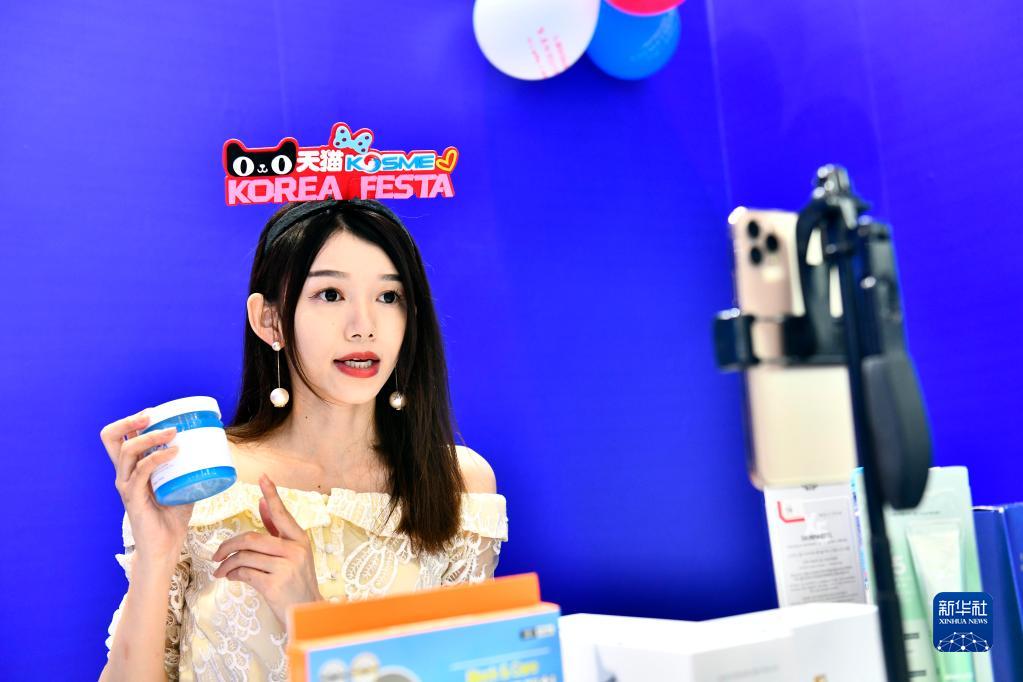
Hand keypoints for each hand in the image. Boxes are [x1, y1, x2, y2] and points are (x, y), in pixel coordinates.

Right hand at [100, 408, 193, 566]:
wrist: (165, 547)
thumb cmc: (172, 517)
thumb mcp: (182, 484)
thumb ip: (190, 468)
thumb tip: (213, 449)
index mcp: (132, 468)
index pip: (120, 437)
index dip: (131, 421)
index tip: (155, 412)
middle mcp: (124, 473)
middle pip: (110, 438)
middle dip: (129, 421)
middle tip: (153, 414)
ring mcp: (126, 485)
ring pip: (127, 450)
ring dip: (151, 436)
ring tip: (173, 431)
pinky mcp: (133, 498)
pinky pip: (141, 471)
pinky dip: (157, 458)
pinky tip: (174, 452)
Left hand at [211, 474, 322, 626]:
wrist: (306, 611)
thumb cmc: (296, 580)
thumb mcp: (292, 552)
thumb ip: (276, 528)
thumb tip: (262, 502)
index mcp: (299, 539)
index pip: (282, 513)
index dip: (272, 494)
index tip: (263, 477)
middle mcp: (294, 550)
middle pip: (251, 539)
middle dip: (228, 545)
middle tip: (217, 553)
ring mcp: (285, 568)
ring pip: (244, 557)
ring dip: (227, 564)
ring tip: (221, 570)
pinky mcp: (274, 585)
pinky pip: (245, 573)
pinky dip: (233, 574)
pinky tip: (230, 577)